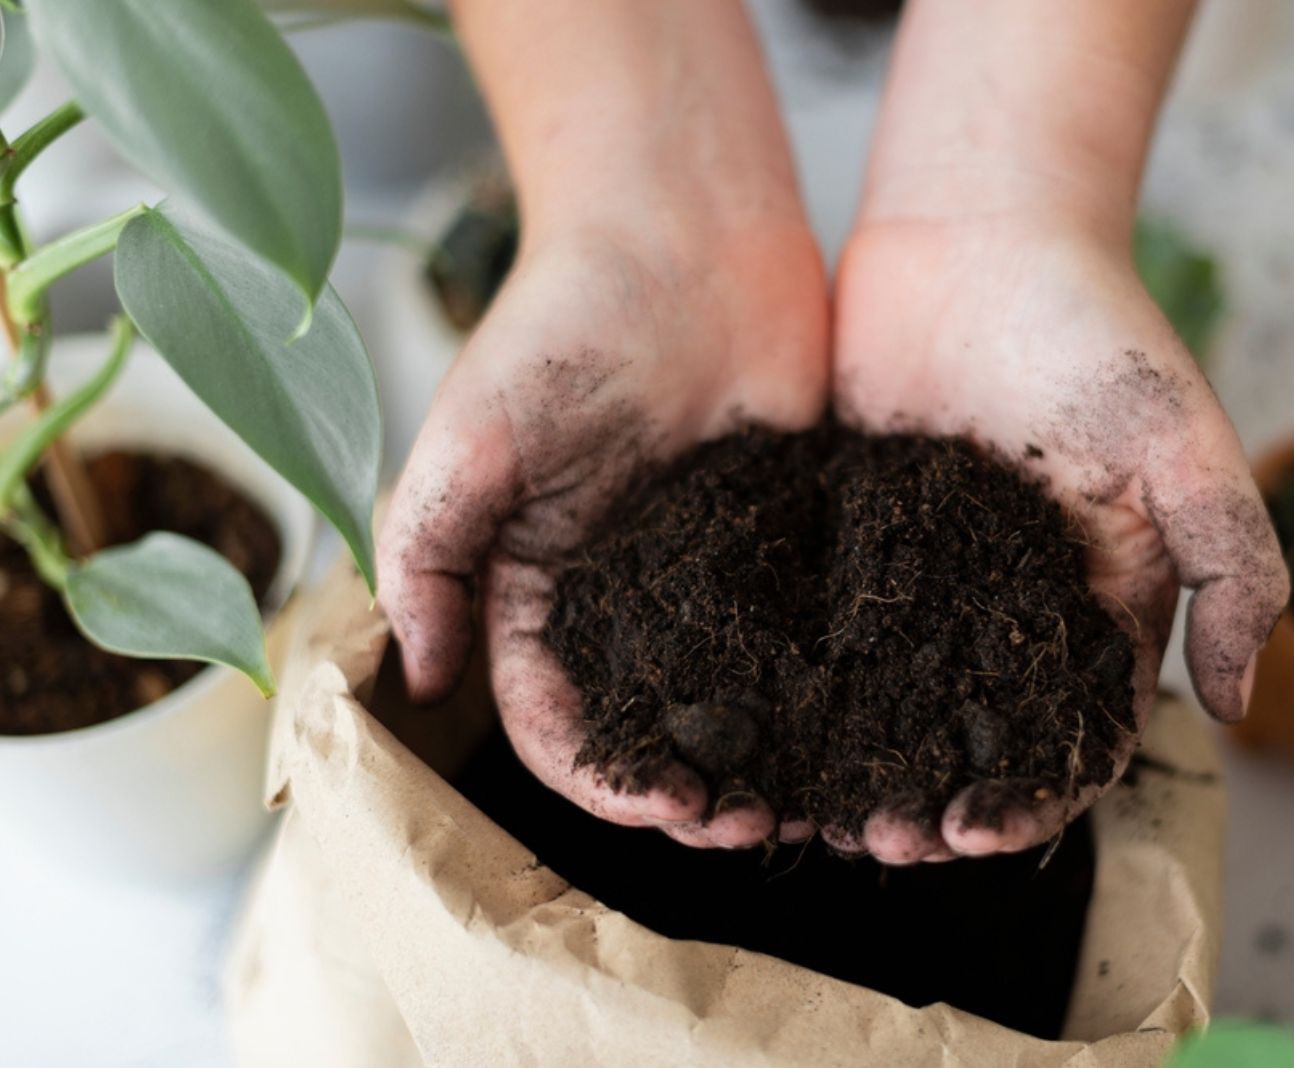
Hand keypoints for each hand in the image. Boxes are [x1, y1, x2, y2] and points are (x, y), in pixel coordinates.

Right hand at [380, 213, 827, 848]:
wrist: (684, 233)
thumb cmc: (562, 321)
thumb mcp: (469, 432)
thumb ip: (430, 550)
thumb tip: (416, 679)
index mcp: (537, 589)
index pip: (556, 722)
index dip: (603, 779)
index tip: (669, 804)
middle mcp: (620, 599)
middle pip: (648, 732)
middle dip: (693, 790)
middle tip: (754, 824)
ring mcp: (706, 576)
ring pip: (732, 700)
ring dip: (765, 760)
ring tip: (817, 801)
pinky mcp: (783, 544)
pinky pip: (801, 634)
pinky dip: (826, 690)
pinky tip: (866, 725)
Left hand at [832, 212, 1288, 861]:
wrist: (974, 229)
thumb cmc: (1091, 325)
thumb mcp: (1182, 440)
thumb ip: (1232, 563)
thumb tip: (1247, 702)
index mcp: (1096, 600)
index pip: (1071, 736)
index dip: (1030, 800)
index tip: (972, 834)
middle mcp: (1009, 605)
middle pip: (971, 739)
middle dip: (930, 803)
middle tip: (877, 842)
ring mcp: (924, 577)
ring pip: (890, 703)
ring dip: (859, 766)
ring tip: (813, 810)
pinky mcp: (851, 537)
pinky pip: (824, 630)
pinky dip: (800, 688)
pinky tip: (761, 728)